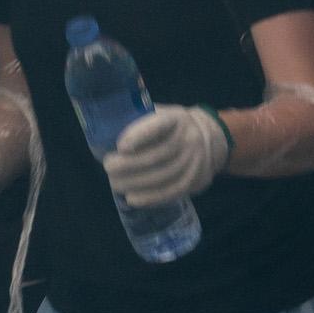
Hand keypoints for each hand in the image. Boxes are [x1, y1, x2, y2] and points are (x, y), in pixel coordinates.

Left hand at [103, 104, 232, 206]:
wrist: (210, 139)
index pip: (159, 125)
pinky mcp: (195, 180)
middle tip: (108, 167)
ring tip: (115, 183)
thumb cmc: (171, 127)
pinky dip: (150, 198)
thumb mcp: (160, 114)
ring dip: (136, 183)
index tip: (120, 146)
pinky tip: (132, 199)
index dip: (140, 135)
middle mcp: (189, 138)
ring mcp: (195, 161)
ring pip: (164, 176)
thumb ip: (138, 121)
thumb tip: (103, 137)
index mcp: (176, 118)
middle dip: (130, 164)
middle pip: (159, 155)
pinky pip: (172, 192)